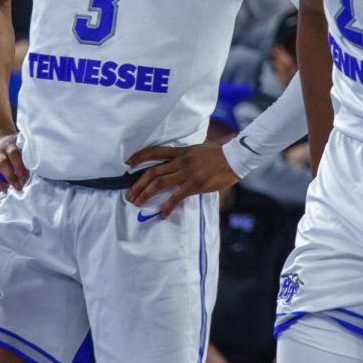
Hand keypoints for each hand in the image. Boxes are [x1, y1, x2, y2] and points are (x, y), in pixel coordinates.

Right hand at [0, 129, 29, 191]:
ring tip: (17, 187)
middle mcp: (5, 147)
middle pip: (13, 156)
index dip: (27, 162)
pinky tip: (5, 189)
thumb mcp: (20, 144)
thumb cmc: (14, 146)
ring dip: (10, 177)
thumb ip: (28, 153)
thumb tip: (42, 168)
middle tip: (26, 182)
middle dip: (20, 170)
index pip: (23, 150)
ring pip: (2, 165)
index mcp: (16, 142)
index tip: (32, 173)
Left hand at [124, 142, 238, 217]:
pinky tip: (162, 214)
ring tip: (137, 203)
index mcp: (181, 151)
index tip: (127, 163)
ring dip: (146, 194)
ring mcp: (187, 173)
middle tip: (129, 195)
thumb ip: (188, 153)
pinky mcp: (194, 185)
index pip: (156, 152)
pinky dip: (167, 206)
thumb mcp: (200, 148)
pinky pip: (176, 197)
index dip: (140, 157)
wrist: (234, 158)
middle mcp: (181, 161)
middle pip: (153, 172)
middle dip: (138, 184)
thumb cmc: (220, 153)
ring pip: (159, 183)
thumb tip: (181, 158)